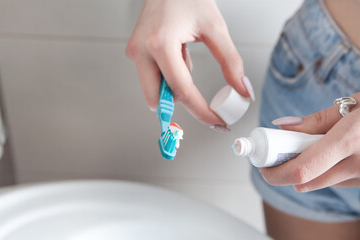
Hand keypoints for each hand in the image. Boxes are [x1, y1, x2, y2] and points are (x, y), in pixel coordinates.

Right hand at [126, 0, 253, 127]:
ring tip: (186, 59)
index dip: (202, 112)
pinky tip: (178, 56)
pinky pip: (151, 77)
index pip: (182, 91)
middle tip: (204, 104)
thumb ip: (230, 62)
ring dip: (173, 88)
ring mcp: (135, 52)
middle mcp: (142, 51)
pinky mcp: (134, 52)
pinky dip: (167, 76)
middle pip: (159, 99)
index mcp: (160, 44)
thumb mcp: (215, 28)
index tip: (217, 123)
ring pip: (153, 90)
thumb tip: (242, 90)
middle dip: (181, 104)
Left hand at [260, 92, 359, 191]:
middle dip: (287, 170)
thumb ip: (317, 120)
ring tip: (315, 147)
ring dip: (309, 171)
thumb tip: (284, 128)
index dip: (276, 172)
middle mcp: (359, 166)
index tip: (264, 166)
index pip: (302, 169)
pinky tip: (335, 155)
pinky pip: (339, 183)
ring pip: (322, 183)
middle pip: (306, 182)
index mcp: (349, 141)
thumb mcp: (353, 104)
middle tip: (280, 156)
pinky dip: (328, 172)